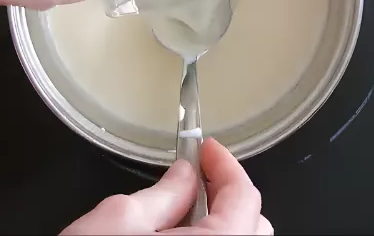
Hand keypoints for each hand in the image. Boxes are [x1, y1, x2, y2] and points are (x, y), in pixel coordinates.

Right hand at [61, 138, 272, 234]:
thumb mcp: (120, 221)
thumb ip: (164, 194)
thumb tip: (185, 174)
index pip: (244, 196)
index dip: (224, 165)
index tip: (205, 149)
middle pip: (253, 225)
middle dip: (227, 196)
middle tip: (195, 177)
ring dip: (220, 225)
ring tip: (183, 212)